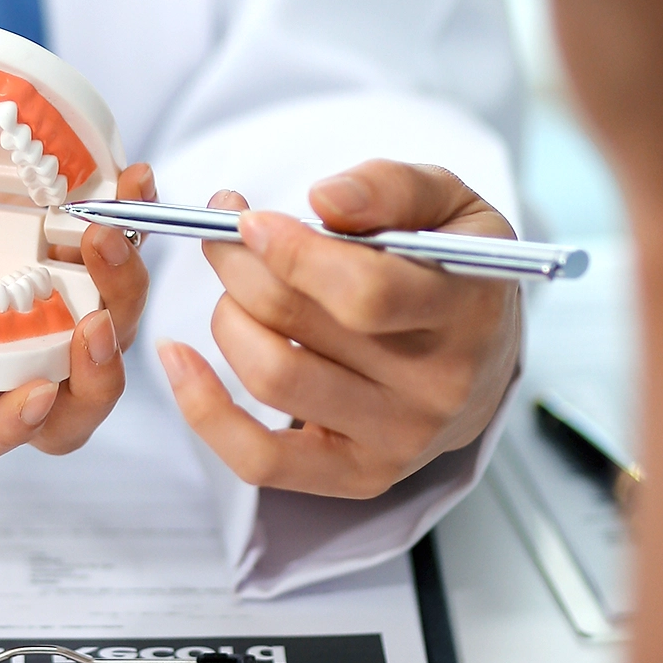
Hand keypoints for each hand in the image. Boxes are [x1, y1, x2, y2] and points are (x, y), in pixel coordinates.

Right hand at [0, 126, 154, 464]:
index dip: (12, 426)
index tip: (39, 394)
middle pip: (69, 396)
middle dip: (99, 370)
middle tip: (99, 319)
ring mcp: (30, 304)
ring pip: (104, 325)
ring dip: (122, 286)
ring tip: (111, 228)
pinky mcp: (54, 254)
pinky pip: (106, 257)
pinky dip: (126, 224)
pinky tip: (130, 182)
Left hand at [157, 160, 519, 497]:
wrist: (485, 352)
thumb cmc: (452, 265)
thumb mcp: (448, 201)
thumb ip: (391, 187)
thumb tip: (325, 200)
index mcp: (465, 310)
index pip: (364, 292)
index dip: (290, 251)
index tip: (250, 220)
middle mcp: (437, 386)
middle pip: (298, 324)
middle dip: (240, 266)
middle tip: (226, 236)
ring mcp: (397, 439)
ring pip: (272, 377)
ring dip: (227, 317)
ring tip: (233, 287)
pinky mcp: (358, 475)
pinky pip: (262, 459)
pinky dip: (205, 410)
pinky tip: (178, 359)